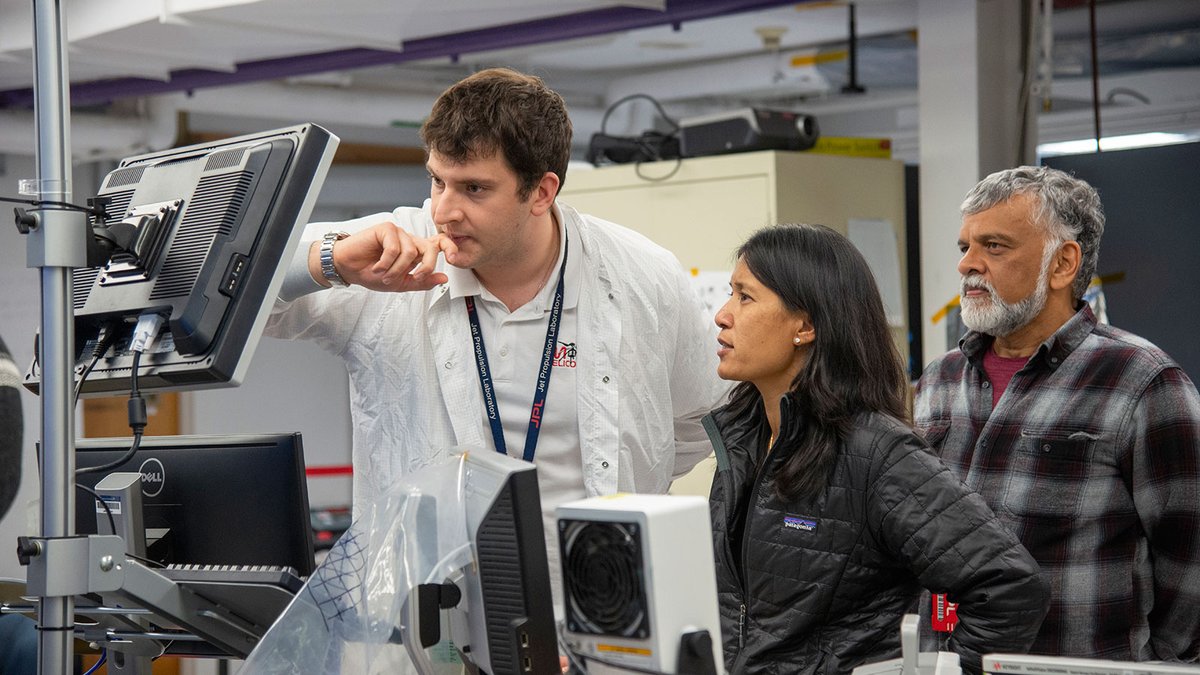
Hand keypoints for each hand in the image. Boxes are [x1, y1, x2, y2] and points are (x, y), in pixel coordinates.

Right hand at [310, 219, 457, 292]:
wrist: (349, 269)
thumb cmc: (372, 273)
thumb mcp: (400, 283)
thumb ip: (422, 281)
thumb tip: (444, 278)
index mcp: (416, 251)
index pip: (438, 244)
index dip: (450, 247)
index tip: (453, 258)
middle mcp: (410, 240)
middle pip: (430, 248)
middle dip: (425, 266)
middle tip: (414, 278)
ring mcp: (398, 233)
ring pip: (410, 252)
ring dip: (397, 269)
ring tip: (384, 275)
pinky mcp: (386, 229)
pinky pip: (395, 248)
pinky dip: (386, 262)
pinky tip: (377, 267)